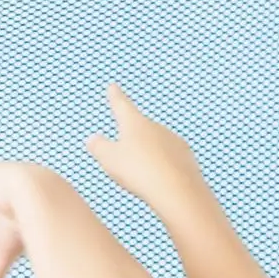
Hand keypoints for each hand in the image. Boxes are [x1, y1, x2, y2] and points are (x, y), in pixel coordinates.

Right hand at [86, 84, 203, 213]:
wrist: (177, 190)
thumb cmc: (140, 172)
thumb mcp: (110, 159)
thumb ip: (99, 147)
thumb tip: (92, 139)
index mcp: (135, 123)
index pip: (122, 105)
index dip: (115, 96)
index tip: (113, 86)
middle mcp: (156, 127)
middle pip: (139, 128)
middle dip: (131, 136)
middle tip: (124, 147)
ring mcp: (173, 141)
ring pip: (155, 144)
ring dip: (148, 154)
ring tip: (140, 173)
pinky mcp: (186, 158)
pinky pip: (169, 160)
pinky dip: (162, 166)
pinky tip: (158, 179)